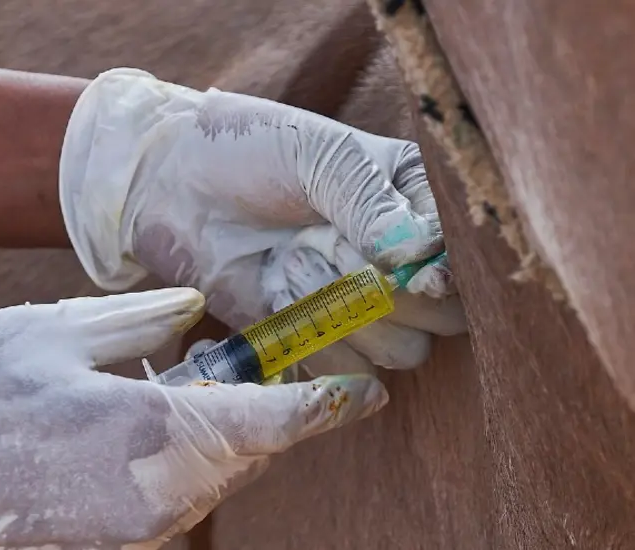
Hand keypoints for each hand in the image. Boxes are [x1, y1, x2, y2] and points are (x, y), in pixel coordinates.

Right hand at [0, 288, 387, 549]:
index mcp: (155, 432)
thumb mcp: (50, 334)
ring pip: (216, 480)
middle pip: (252, 455)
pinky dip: (185, 462)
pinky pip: (176, 500)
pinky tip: (149, 423)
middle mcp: (161, 496)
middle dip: (273, 413)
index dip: (328, 404)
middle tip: (270, 365)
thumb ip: (139, 321)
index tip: (366, 391)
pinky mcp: (111, 543)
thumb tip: (195, 314)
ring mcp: (136, 530)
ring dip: (226, 437)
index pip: (276, 420)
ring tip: (199, 385)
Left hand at [60, 69, 465, 372]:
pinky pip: (346, 368)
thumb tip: (421, 253)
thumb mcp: (318, 156)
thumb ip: (371, 202)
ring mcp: (360, 301)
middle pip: (446, 317)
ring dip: (344, 313)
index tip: (414, 270)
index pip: (467, 256)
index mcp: (413, 198)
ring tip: (293, 260)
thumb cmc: (249, 149)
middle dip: (391, 294)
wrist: (173, 183)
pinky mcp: (317, 335)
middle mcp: (398, 257)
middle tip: (330, 246)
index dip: (446, 272)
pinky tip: (276, 293)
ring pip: (402, 350)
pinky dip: (313, 340)